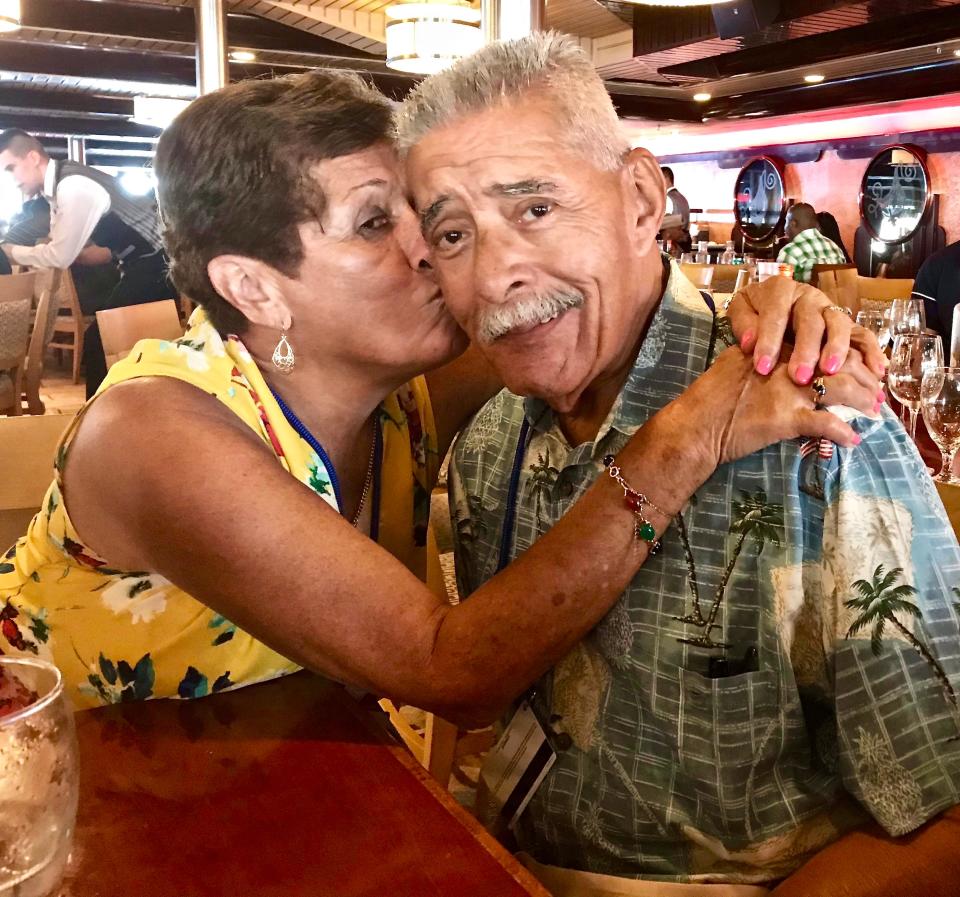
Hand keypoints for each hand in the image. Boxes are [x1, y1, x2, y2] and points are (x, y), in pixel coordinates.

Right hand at [670, 347, 875, 467]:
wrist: (694, 426)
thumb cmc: (708, 399)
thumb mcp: (734, 365)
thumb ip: (759, 357)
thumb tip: (776, 358)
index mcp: (774, 348)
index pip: (821, 343)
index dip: (846, 355)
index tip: (860, 366)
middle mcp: (785, 364)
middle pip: (837, 363)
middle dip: (864, 378)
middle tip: (877, 392)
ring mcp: (787, 391)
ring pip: (839, 390)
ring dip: (862, 402)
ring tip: (875, 413)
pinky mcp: (786, 419)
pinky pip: (825, 424)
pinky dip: (842, 433)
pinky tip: (853, 441)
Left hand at [725, 277, 886, 383]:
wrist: (770, 303)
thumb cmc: (754, 311)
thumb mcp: (741, 310)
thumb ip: (743, 324)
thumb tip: (750, 344)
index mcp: (781, 290)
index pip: (776, 314)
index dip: (769, 341)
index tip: (762, 367)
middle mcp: (809, 297)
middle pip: (812, 321)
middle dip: (805, 350)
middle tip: (799, 376)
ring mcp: (830, 310)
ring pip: (839, 325)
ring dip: (836, 349)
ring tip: (830, 371)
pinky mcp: (846, 325)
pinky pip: (863, 335)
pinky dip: (873, 351)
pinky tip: (877, 370)